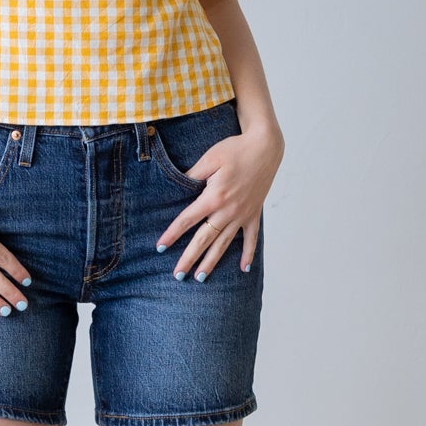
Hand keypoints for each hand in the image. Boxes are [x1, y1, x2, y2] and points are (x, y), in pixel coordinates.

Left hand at [157, 123, 283, 279]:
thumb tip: (177, 185)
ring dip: (212, 262)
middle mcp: (227, 211)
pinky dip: (248, 254)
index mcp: (213, 197)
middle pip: (204, 239)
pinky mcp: (254, 214)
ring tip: (200, 278)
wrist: (265, 147)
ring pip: (224, 243)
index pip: (187, 220)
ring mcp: (242, 215)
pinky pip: (251, 238)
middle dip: (189, 258)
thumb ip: (192, 175)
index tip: (160, 247)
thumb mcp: (209, 158)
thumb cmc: (235, 149)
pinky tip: (244, 269)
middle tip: (177, 275)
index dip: (172, 234)